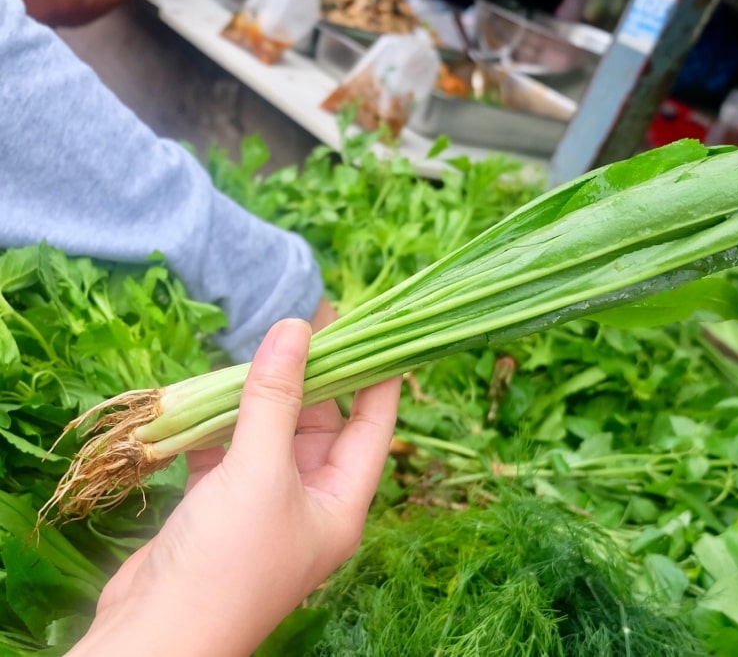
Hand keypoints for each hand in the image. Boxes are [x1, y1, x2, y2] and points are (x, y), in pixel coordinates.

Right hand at [67, 318, 401, 656]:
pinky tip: (203, 390)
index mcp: (342, 501)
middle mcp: (309, 502)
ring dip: (257, 394)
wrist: (156, 639)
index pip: (373, 425)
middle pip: (319, 423)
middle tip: (301, 319)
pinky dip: (214, 424)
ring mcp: (261, 505)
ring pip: (268, 433)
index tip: (375, 326)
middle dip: (310, 373)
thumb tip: (296, 329)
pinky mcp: (216, 507)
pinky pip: (225, 452)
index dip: (376, 375)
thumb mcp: (260, 472)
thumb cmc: (228, 561)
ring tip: (255, 341)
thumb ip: (276, 398)